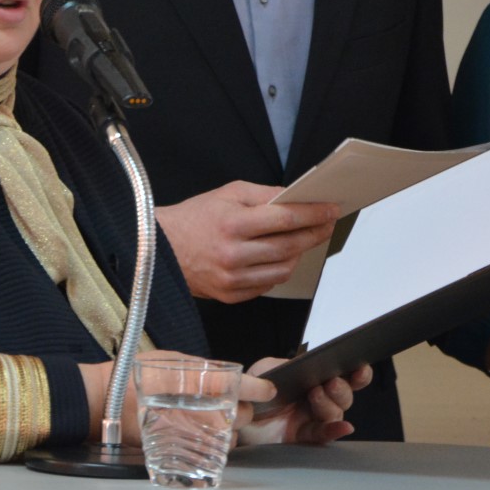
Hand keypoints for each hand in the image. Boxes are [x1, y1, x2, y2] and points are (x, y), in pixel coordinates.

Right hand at [77, 350, 270, 445]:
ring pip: (226, 436)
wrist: (103, 401)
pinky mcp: (176, 448)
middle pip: (236, 414)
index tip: (268, 388)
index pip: (232, 383)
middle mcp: (190, 407)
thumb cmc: (133, 376)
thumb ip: (199, 368)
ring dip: (230, 430)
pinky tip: (208, 436)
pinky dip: (214, 444)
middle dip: (242, 411)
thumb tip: (225, 375)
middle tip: (237, 404)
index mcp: (189, 379)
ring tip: (219, 421)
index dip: (255, 387)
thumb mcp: (169, 359)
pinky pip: (208, 451)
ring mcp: (184, 430)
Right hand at [156, 182, 337, 303]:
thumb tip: (294, 198)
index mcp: (232, 223)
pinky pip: (267, 284)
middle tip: (327, 224)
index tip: (331, 209)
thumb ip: (262, 195)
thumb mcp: (226, 194)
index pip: (285, 218)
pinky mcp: (230, 295)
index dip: (314, 213)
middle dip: (314, 234)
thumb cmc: (192, 218)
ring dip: (299, 254)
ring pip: (283, 269)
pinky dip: (279, 270)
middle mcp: (233, 254)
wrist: (159, 248)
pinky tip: (279, 257)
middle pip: (289, 246)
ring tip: (303, 240)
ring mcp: (232, 278)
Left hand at [240, 360, 371, 445]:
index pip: (342, 376)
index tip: (360, 367)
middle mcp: (318, 399)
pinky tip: (342, 427)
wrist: (234, 414)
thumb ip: (287, 364)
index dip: (356, 373)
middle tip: (330, 381)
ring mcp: (312, 419)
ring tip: (315, 394)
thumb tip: (308, 365)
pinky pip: (323, 435)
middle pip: (344, 396)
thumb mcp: (266, 370)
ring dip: (330, 403)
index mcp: (313, 380)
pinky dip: (334, 431)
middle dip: (342, 388)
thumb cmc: (253, 390)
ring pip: (335, 413)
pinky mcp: (304, 437)